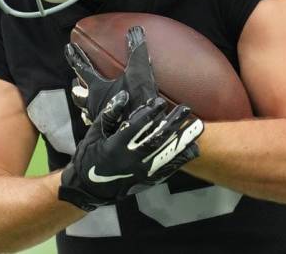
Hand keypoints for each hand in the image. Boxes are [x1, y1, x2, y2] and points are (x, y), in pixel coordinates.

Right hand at [58, 92, 203, 210]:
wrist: (90, 188)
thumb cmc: (89, 156)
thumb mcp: (94, 133)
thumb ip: (108, 115)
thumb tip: (123, 96)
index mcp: (115, 147)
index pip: (136, 127)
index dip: (149, 114)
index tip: (160, 102)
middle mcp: (131, 160)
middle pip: (156, 139)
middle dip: (172, 123)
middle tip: (185, 109)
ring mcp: (141, 172)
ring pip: (165, 153)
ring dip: (182, 139)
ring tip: (195, 126)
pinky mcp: (147, 180)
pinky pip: (166, 168)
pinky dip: (180, 158)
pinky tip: (191, 148)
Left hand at [65, 26, 157, 124]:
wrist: (140, 132)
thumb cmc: (136, 100)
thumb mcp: (139, 72)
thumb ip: (137, 50)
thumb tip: (135, 29)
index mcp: (96, 89)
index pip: (82, 68)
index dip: (75, 57)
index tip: (68, 47)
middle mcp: (93, 104)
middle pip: (78, 95)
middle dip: (76, 87)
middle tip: (75, 82)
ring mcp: (99, 119)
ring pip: (86, 111)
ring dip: (85, 104)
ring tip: (86, 102)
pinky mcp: (108, 131)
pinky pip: (98, 124)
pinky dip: (99, 119)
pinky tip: (104, 121)